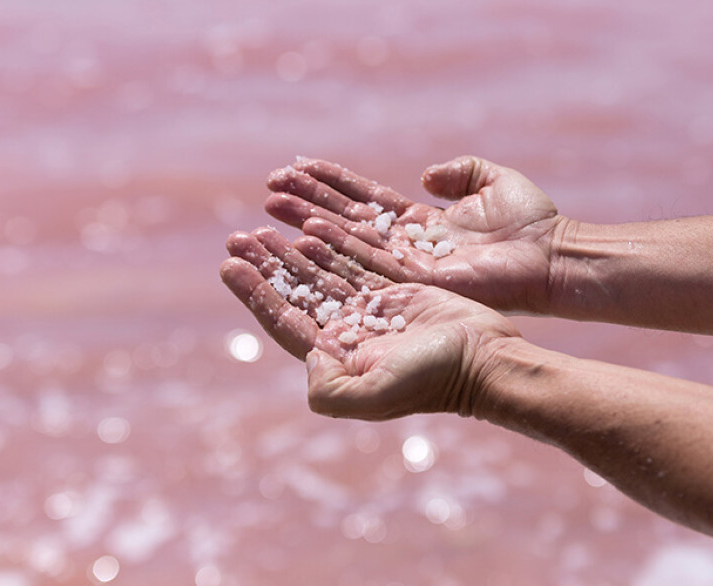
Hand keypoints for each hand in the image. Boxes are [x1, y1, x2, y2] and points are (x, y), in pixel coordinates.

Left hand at [220, 227, 520, 419]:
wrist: (484, 361)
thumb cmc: (433, 379)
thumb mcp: (376, 394)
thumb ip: (331, 390)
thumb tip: (308, 357)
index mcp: (338, 361)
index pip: (285, 322)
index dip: (255, 294)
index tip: (228, 265)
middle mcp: (349, 337)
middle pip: (296, 295)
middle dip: (265, 267)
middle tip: (236, 239)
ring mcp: (372, 314)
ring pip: (321, 276)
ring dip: (290, 254)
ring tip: (260, 228)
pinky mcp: (395, 294)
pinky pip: (354, 264)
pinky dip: (331, 247)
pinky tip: (308, 229)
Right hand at [264, 156, 568, 313]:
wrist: (552, 258)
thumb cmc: (531, 222)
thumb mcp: (494, 181)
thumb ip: (461, 171)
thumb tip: (428, 175)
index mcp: (420, 223)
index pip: (364, 199)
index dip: (330, 183)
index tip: (295, 166)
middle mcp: (405, 246)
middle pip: (345, 221)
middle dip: (306, 205)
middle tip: (268, 190)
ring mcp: (407, 266)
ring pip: (347, 243)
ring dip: (308, 226)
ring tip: (270, 210)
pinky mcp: (415, 283)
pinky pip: (366, 263)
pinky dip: (336, 248)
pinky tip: (305, 234)